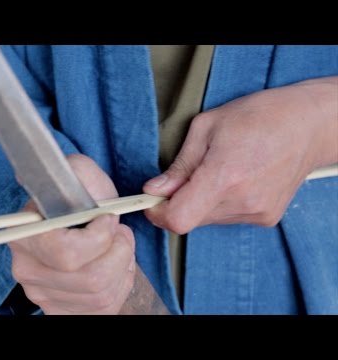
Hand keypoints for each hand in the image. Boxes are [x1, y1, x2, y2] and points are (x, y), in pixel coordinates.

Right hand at [9, 154, 135, 313]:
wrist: (67, 220)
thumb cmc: (75, 199)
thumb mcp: (79, 173)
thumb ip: (80, 172)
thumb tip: (76, 182)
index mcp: (26, 234)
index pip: (67, 253)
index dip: (99, 239)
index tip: (108, 219)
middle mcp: (28, 269)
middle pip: (91, 279)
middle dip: (119, 252)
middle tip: (118, 233)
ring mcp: (43, 294)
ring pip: (102, 295)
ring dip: (122, 267)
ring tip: (116, 246)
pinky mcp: (60, 309)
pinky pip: (103, 309)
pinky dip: (118, 285)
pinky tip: (111, 265)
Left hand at [144, 77, 337, 233]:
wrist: (307, 125)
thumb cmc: (258, 116)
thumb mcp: (207, 127)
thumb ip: (179, 165)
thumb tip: (155, 190)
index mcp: (223, 176)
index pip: (178, 219)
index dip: (158, 214)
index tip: (153, 200)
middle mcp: (241, 201)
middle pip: (191, 220)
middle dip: (178, 202)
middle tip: (187, 175)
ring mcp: (256, 213)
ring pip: (208, 220)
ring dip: (200, 202)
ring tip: (218, 171)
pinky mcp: (266, 217)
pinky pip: (227, 218)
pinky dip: (220, 203)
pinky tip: (234, 180)